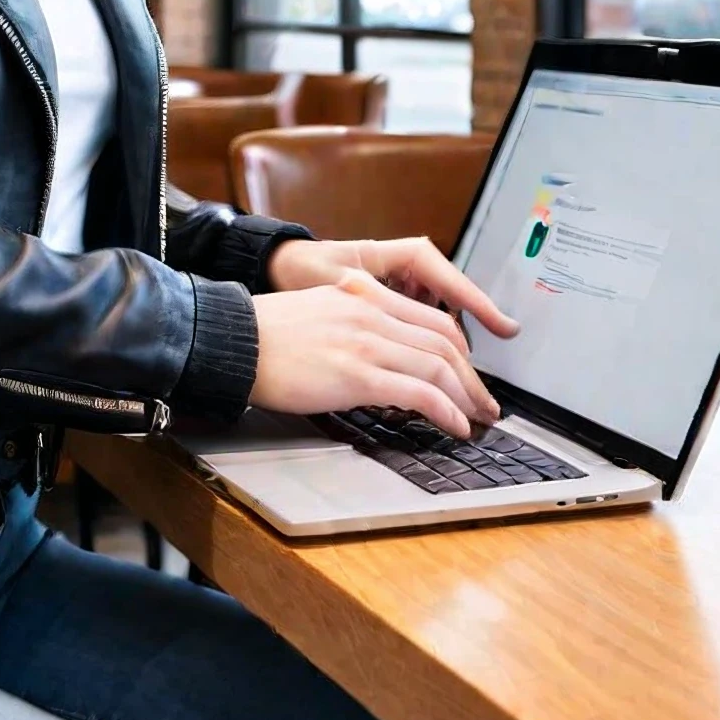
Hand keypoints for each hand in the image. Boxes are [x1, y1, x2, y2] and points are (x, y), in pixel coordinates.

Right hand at [250, 240, 518, 437]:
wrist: (234, 340)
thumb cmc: (266, 334)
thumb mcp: (319, 309)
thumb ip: (353, 320)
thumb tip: (377, 352)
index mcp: (364, 293)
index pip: (432, 318)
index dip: (462, 350)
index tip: (468, 374)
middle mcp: (372, 311)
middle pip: (446, 341)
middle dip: (473, 377)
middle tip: (486, 402)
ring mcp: (367, 341)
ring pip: (440, 366)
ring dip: (468, 396)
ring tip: (478, 418)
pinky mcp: (358, 374)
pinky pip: (420, 392)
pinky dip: (447, 411)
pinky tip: (456, 426)